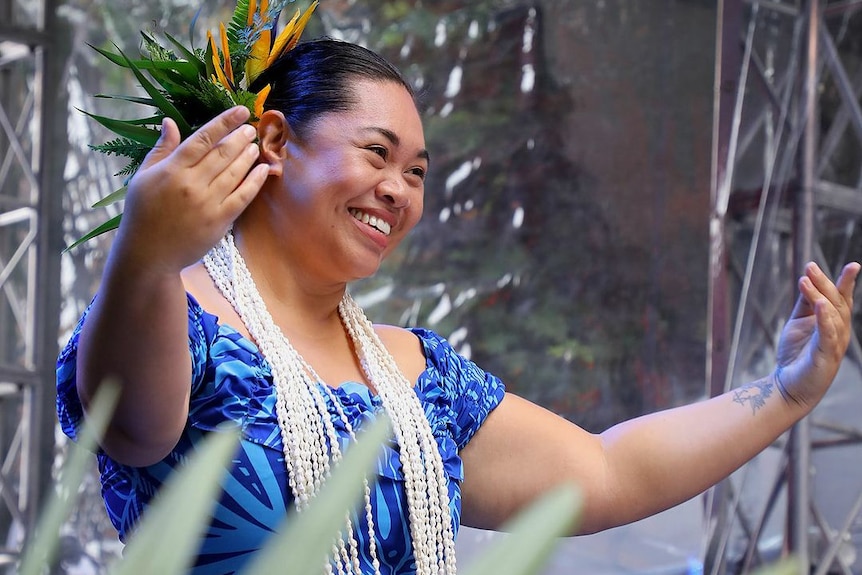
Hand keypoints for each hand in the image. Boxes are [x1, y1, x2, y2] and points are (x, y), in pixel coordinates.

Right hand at [114, 106, 268, 273]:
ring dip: (248, 156)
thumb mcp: (143, 177)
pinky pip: (242, 197)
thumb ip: (161, 149)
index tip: (240, 111)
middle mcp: (191, 184)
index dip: (224, 122)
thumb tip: (170, 122)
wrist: (147, 254)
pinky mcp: (219, 221)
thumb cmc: (142, 213)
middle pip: (222, 153)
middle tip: (251, 128)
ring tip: (255, 145)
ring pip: (234, 173)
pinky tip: (263, 170)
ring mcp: (207, 203)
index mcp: (171, 170)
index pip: (202, 138)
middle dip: (240, 137)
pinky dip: (255, 182)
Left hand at [775, 261, 859, 407]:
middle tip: (810, 266)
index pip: (842, 300)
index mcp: (834, 324)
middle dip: (825, 283)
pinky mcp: (824, 357)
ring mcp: (834, 345)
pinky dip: (824, 319)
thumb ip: (804, 304)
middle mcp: (839, 333)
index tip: (854, 265)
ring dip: (819, 296)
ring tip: (805, 280)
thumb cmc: (796, 354)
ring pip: (832, 316)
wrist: (788, 385)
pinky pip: (827, 335)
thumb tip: (806, 279)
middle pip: (836, 304)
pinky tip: (819, 304)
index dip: (847, 282)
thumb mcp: (798, 323)